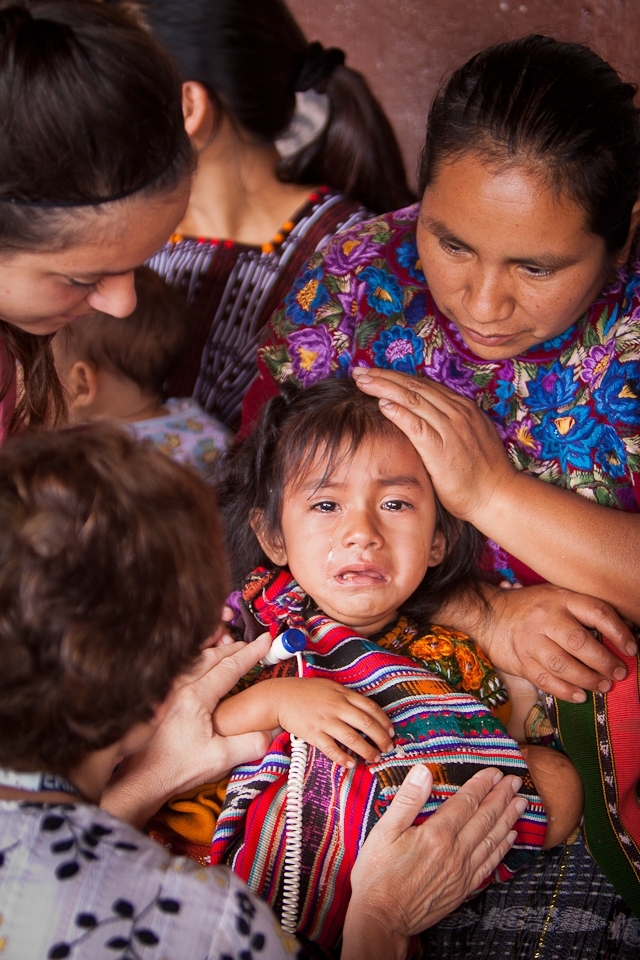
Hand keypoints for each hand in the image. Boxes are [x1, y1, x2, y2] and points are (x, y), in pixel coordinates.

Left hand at [101, 637, 272, 826]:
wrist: (140, 779)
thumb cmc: (175, 769)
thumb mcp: (220, 760)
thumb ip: (250, 743)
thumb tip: (272, 731)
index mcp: (195, 697)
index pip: (229, 668)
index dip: (250, 653)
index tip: (265, 641)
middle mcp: (179, 686)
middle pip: (211, 656)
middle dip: (235, 647)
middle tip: (252, 643)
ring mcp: (165, 689)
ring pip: (193, 658)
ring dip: (213, 648)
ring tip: (227, 643)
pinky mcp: (158, 696)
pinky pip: (180, 667)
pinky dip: (195, 657)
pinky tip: (199, 659)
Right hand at [275, 677, 394, 766]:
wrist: (280, 697)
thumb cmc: (306, 692)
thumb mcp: (330, 687)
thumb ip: (347, 697)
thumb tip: (366, 711)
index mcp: (343, 693)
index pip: (371, 708)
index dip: (384, 721)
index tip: (391, 731)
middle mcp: (336, 706)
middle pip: (366, 724)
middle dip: (381, 738)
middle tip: (388, 748)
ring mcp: (325, 721)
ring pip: (352, 738)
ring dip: (367, 751)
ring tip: (374, 758)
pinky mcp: (313, 733)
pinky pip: (331, 749)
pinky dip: (343, 758)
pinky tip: (351, 764)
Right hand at [342, 765, 525, 959]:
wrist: (382, 919)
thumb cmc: (378, 874)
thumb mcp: (384, 831)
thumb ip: (407, 800)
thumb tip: (423, 772)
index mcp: (437, 834)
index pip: (466, 802)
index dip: (482, 785)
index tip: (494, 772)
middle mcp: (455, 852)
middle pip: (485, 818)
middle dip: (502, 797)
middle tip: (515, 781)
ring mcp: (462, 872)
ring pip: (492, 840)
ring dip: (508, 819)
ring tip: (521, 804)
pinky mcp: (462, 889)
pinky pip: (489, 864)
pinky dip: (502, 849)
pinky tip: (510, 838)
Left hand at [353, 367, 514, 522]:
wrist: (497, 497)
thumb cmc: (480, 475)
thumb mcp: (468, 440)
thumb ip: (448, 426)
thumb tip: (426, 421)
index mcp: (462, 409)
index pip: (424, 385)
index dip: (396, 377)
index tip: (375, 373)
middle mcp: (457, 413)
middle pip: (414, 386)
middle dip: (384, 376)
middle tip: (360, 371)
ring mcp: (450, 429)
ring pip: (412, 399)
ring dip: (383, 387)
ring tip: (362, 381)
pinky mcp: (442, 449)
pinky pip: (416, 425)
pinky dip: (398, 412)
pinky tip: (380, 404)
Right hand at [476, 583, 633, 700]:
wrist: (489, 614)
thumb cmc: (532, 607)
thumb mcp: (558, 598)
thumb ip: (585, 612)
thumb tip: (625, 631)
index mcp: (561, 598)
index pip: (597, 612)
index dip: (619, 632)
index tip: (631, 649)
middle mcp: (545, 618)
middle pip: (580, 642)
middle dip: (604, 662)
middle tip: (618, 673)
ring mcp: (530, 640)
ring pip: (562, 665)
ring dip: (588, 679)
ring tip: (603, 686)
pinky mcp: (519, 660)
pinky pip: (545, 680)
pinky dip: (565, 691)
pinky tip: (580, 696)